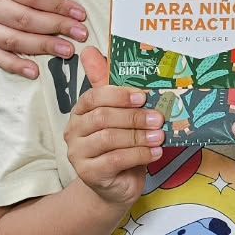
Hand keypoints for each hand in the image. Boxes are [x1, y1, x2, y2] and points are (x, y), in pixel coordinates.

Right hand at [65, 48, 163, 208]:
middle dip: (133, 117)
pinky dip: (139, 155)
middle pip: (102, 118)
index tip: (143, 96)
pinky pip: (114, 160)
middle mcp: (74, 130)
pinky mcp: (88, 174)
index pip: (94, 96)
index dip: (119, 95)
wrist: (116, 184)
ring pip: (109, 139)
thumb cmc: (121, 144)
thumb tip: (91, 50)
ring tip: (160, 135)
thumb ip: (111, 86)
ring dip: (139, 136)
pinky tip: (155, 152)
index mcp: (81, 111)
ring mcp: (78, 154)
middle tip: (158, 118)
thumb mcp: (121, 114)